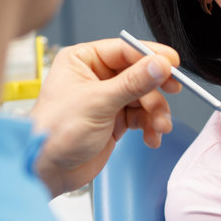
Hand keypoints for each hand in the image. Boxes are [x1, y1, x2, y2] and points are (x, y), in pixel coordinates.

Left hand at [31, 38, 180, 196]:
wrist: (47, 171)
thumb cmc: (54, 132)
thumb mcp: (98, 102)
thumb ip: (133, 83)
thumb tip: (159, 65)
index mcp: (83, 60)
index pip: (125, 50)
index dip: (150, 56)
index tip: (172, 64)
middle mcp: (96, 76)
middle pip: (139, 73)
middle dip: (155, 90)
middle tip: (172, 94)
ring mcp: (106, 99)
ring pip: (144, 97)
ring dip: (155, 113)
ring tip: (158, 127)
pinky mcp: (114, 120)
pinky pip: (141, 116)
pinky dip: (150, 126)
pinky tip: (151, 137)